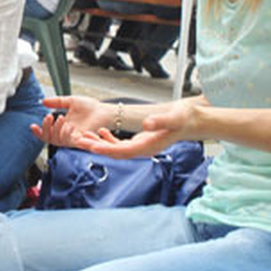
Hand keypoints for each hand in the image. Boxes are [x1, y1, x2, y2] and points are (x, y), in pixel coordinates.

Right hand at [29, 96, 113, 147]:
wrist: (104, 110)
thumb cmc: (91, 107)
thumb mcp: (70, 101)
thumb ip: (57, 102)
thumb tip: (43, 101)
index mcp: (62, 127)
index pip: (47, 134)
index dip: (38, 132)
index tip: (32, 125)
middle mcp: (66, 135)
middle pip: (49, 139)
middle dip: (45, 129)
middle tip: (48, 117)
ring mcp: (73, 139)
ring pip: (58, 141)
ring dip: (56, 130)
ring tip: (60, 117)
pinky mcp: (81, 141)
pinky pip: (70, 142)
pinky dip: (66, 134)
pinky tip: (68, 125)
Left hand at [76, 96, 209, 158]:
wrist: (192, 120)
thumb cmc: (184, 119)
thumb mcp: (174, 117)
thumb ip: (160, 121)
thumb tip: (147, 124)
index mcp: (148, 146)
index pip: (123, 151)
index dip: (106, 149)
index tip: (91, 147)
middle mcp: (143, 149)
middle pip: (115, 152)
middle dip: (96, 147)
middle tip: (78, 141)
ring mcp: (141, 147)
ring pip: (115, 149)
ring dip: (99, 144)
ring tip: (83, 137)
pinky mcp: (140, 142)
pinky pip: (121, 144)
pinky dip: (109, 139)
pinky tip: (101, 131)